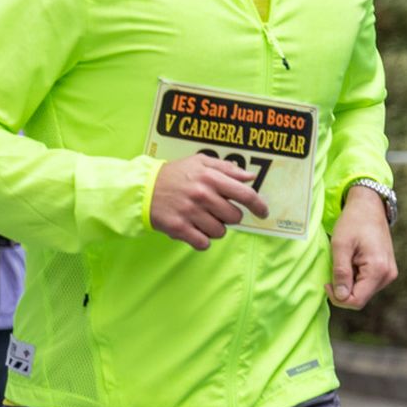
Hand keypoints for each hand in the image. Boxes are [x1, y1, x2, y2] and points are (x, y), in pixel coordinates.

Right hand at [149, 153, 268, 250]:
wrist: (143, 188)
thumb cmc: (175, 174)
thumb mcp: (200, 163)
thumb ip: (227, 169)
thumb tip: (250, 177)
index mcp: (210, 177)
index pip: (245, 194)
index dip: (259, 205)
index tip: (263, 211)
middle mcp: (202, 195)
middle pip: (235, 217)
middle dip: (229, 216)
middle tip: (216, 210)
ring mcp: (190, 213)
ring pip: (220, 232)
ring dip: (215, 228)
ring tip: (202, 218)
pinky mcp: (180, 228)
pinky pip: (204, 243)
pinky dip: (202, 239)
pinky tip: (194, 229)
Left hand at [327, 186, 397, 308]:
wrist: (369, 206)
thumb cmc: (353, 221)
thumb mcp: (340, 245)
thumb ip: (341, 272)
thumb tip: (341, 296)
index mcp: (378, 270)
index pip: (356, 301)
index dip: (338, 297)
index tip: (327, 282)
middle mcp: (388, 275)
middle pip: (360, 298)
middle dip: (343, 288)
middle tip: (334, 267)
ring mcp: (389, 274)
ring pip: (363, 292)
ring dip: (349, 282)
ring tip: (345, 261)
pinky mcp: (386, 270)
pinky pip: (367, 284)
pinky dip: (356, 277)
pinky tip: (352, 261)